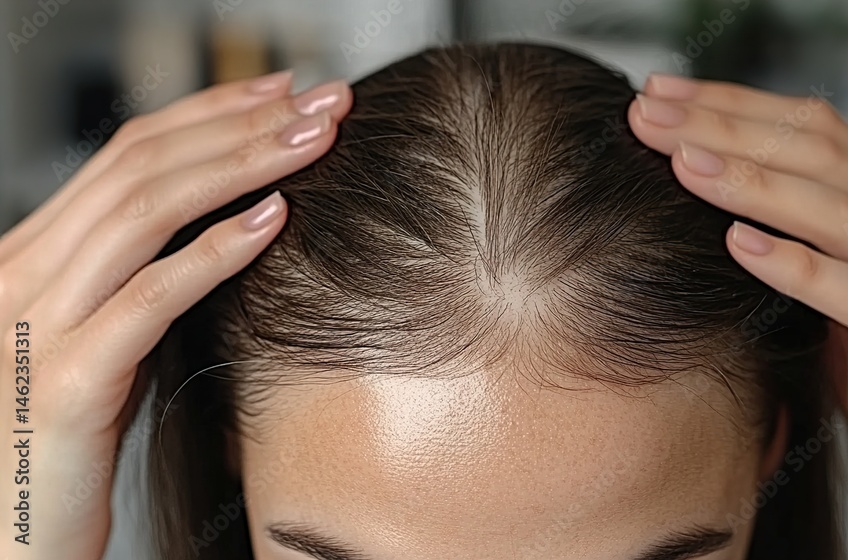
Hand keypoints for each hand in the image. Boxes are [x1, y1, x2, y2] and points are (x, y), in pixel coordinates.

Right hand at [0, 71, 351, 558]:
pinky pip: (147, 297)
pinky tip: (273, 220)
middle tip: (323, 101)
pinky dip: (214, 251)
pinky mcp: (64, 381)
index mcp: (36, 254)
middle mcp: (25, 272)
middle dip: (242, 125)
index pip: (129, 154)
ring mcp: (36, 324)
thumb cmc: (72, 438)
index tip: (285, 93)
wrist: (16, 532)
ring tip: (315, 142)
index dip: (211, 113)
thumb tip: (231, 227)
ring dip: (243, 168)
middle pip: (142, 166)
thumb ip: (145, 278)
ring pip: (145, 214)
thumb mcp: (107, 336)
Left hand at [629, 74, 847, 559]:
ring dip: (757, 186)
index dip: (737, 106)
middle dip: (732, 132)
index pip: (820, 133)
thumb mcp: (830, 302)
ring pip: (846, 218)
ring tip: (684, 166)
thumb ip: (797, 240)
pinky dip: (800, 266)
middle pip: (828, 160)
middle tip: (653, 120)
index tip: (660, 97)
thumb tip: (701, 178)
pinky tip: (739, 243)